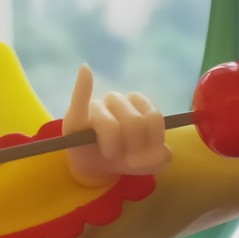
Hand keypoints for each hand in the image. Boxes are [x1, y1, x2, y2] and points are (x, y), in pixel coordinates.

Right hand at [63, 64, 173, 186]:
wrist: (95, 167)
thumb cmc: (123, 157)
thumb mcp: (148, 163)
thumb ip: (161, 158)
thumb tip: (163, 151)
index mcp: (139, 105)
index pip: (154, 117)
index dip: (153, 141)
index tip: (146, 154)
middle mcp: (118, 100)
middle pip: (135, 122)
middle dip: (134, 148)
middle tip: (126, 158)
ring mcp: (96, 106)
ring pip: (110, 125)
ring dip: (113, 147)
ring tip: (110, 153)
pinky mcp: (74, 117)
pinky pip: (79, 100)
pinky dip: (82, 86)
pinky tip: (85, 71)